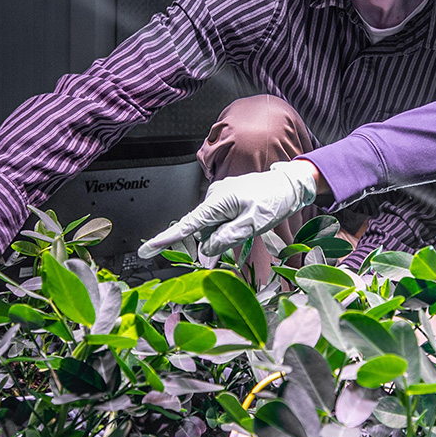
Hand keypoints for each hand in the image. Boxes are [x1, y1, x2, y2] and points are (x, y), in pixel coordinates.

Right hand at [140, 160, 320, 259]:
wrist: (289, 185)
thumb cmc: (273, 202)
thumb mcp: (253, 224)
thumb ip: (228, 238)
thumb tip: (207, 249)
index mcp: (218, 201)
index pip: (187, 225)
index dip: (166, 240)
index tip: (147, 250)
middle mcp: (214, 196)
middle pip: (203, 229)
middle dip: (215, 241)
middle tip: (242, 237)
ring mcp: (219, 196)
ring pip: (213, 226)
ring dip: (225, 235)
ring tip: (250, 227)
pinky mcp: (225, 199)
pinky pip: (219, 220)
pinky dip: (228, 229)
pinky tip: (244, 226)